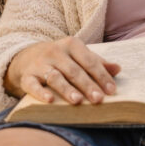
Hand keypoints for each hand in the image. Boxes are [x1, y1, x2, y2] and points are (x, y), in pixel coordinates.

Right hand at [5, 37, 120, 104]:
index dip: (101, 76)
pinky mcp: (27, 76)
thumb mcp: (79, 56)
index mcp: (72, 45)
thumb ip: (97, 62)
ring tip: (78, 101)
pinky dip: (40, 93)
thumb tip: (118, 68)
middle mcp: (55, 52)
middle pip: (74, 71)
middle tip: (98, 99)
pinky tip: (50, 100)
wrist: (26, 56)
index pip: (89, 61)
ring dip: (67, 89)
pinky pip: (33, 85)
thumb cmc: (61, 58)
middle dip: (87, 85)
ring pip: (55, 77)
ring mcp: (39, 64)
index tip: (112, 91)